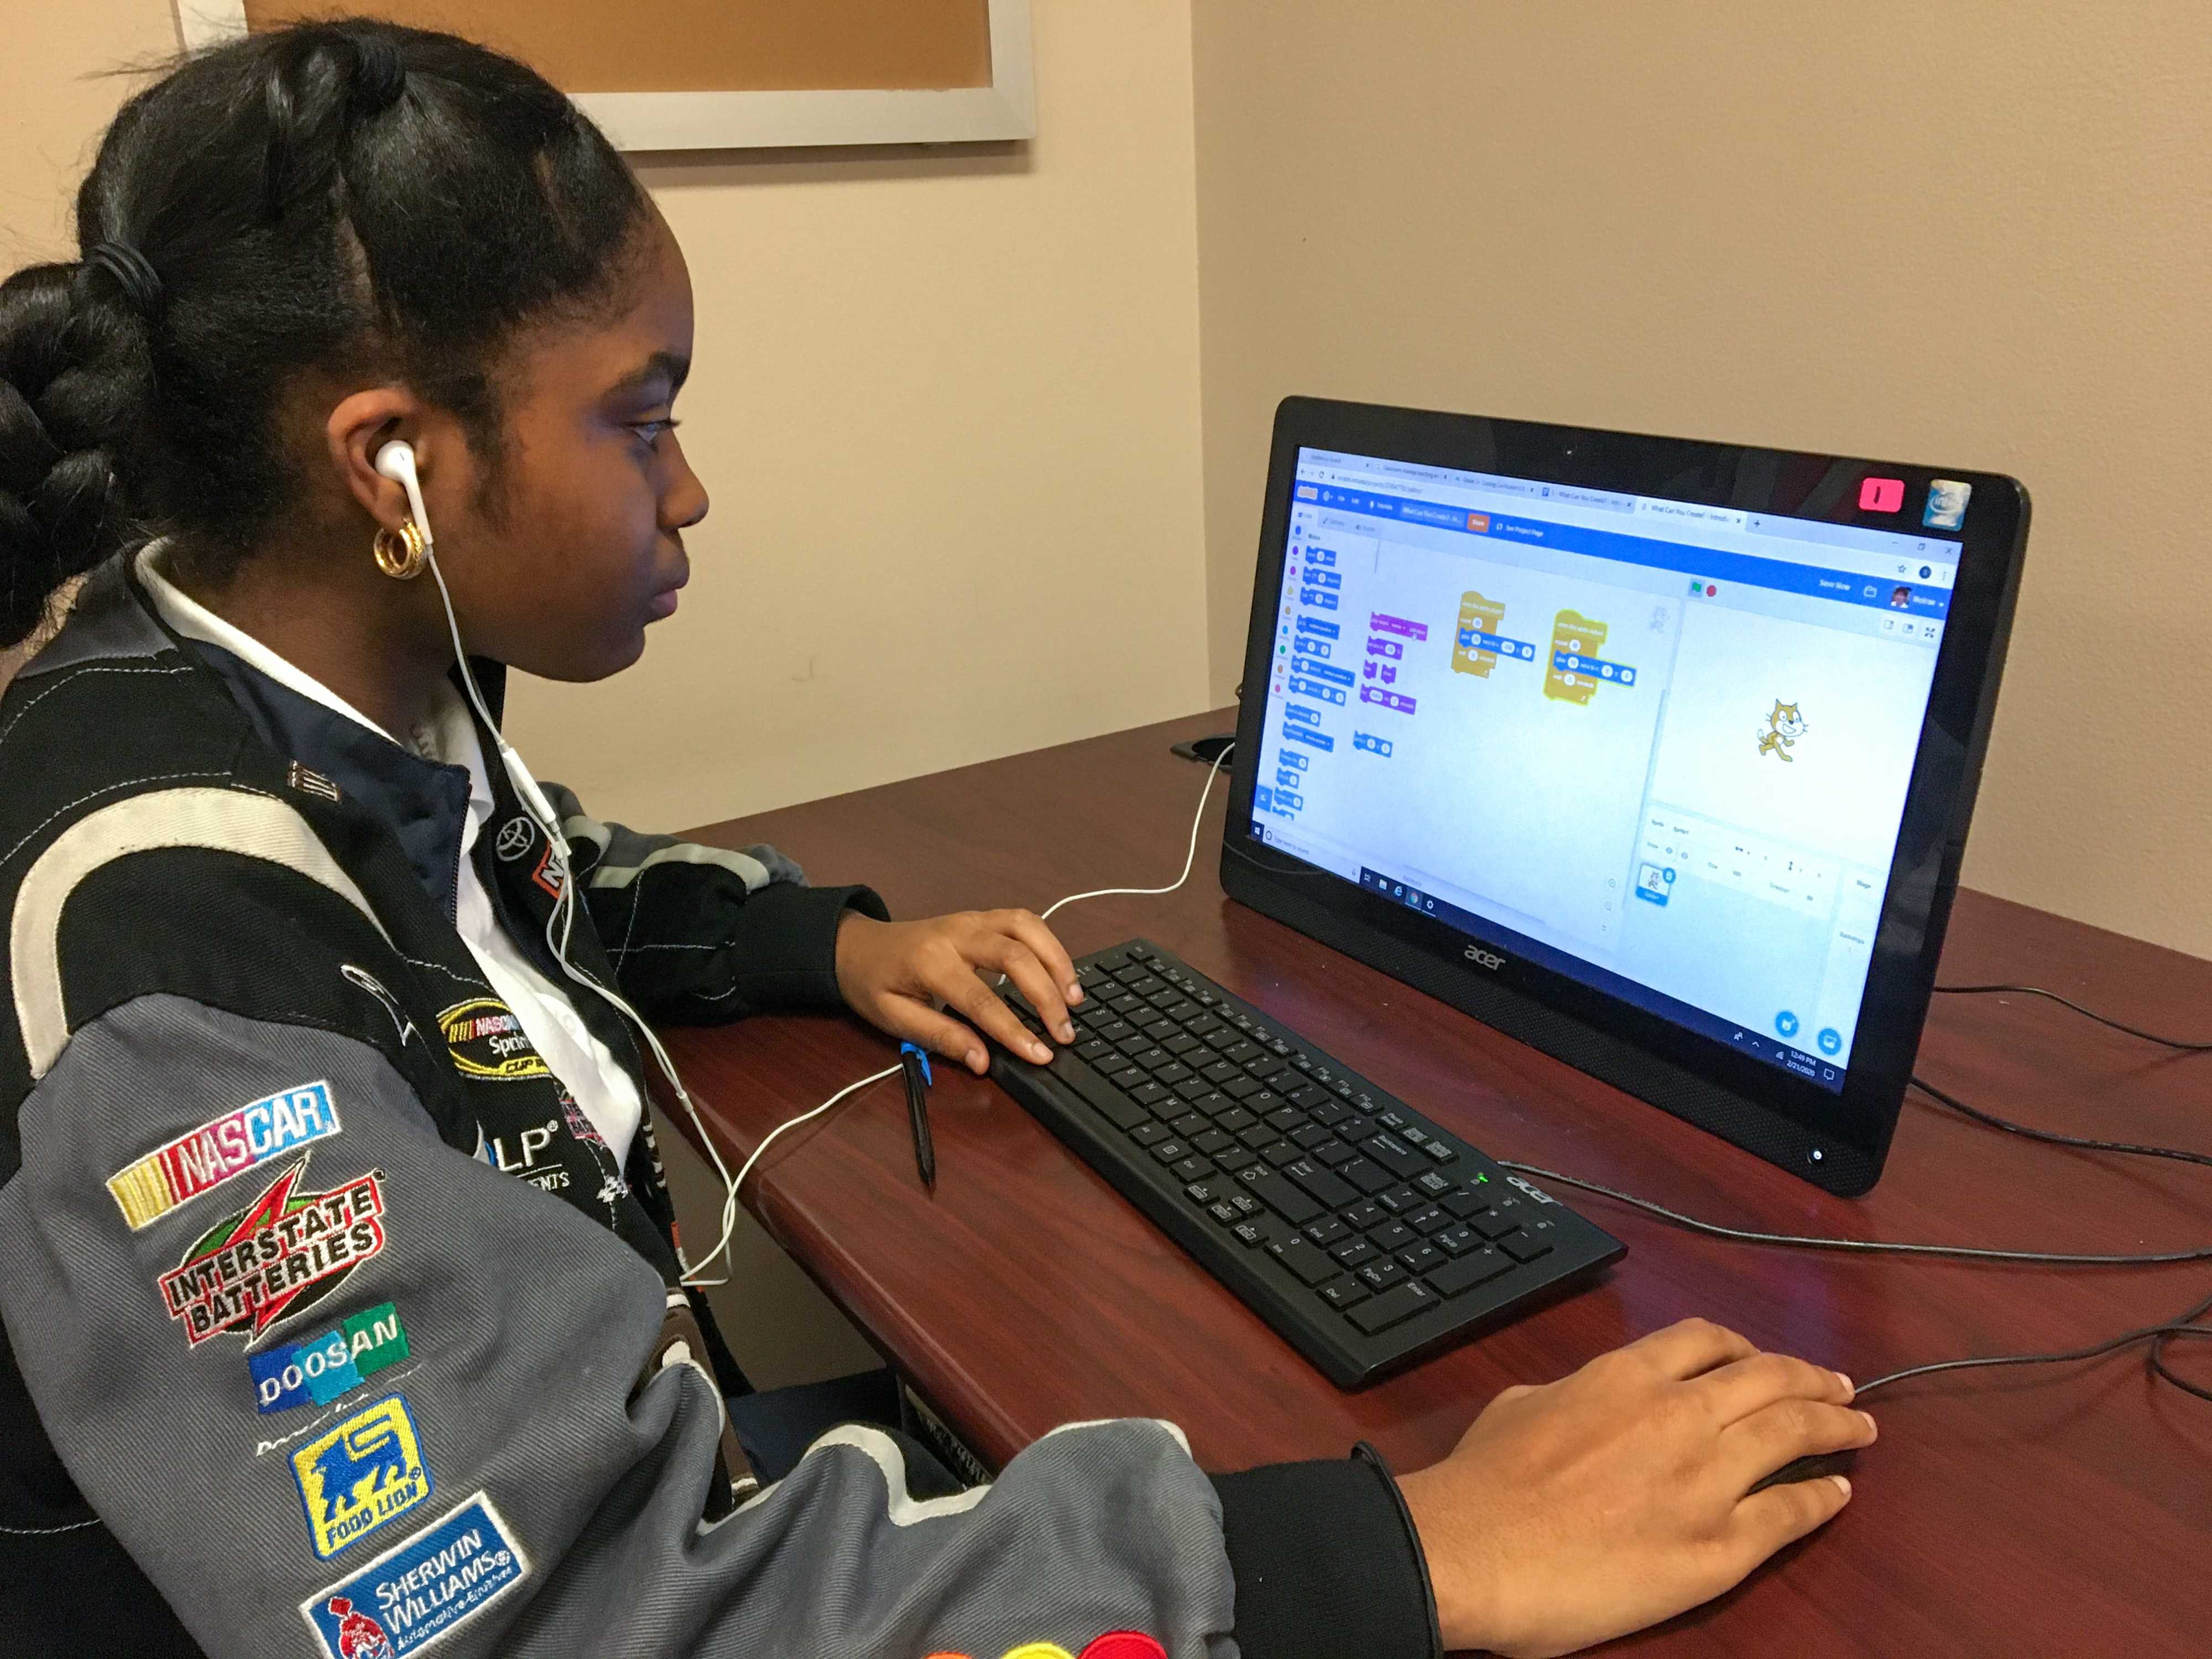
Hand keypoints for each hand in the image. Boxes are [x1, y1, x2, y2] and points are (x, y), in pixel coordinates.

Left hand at [834, 909, 1082, 1073]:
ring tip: (1075, 999)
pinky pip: (1024, 921)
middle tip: (1065, 1032)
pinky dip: (1049, 944)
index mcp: (930, 962)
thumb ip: (941, 1038)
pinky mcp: (982, 917)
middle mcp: (956, 934)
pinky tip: (1060, 972)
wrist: (857, 946)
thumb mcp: (895, 1019)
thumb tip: (982, 1061)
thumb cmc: (873, 984)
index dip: (1014, 1030)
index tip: (1039, 1054)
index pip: (982, 999)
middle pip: (1015, 956)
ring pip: (1027, 928)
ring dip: (1057, 962)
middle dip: (1046, 996)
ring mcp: (972, 919)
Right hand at [1397, 1318, 1874, 1656]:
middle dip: (1812, 1378)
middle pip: (1768, 1379)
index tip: (1762, 1359)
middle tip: (1840, 1385)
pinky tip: (1837, 1493)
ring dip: (1836, 1425)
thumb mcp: (1523, 1405)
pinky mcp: (1718, 1548)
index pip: (1706, 1341)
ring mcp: (1705, 1481)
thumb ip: (1575, 1394)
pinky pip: (1788, 1514)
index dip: (1745, 1347)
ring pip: (1793, 1434)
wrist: (1475, 1553)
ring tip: (1860, 1427)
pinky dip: (1820, 1497)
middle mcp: (1677, 1416)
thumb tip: (1592, 1401)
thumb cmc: (1484, 1484)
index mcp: (1626, 1377)